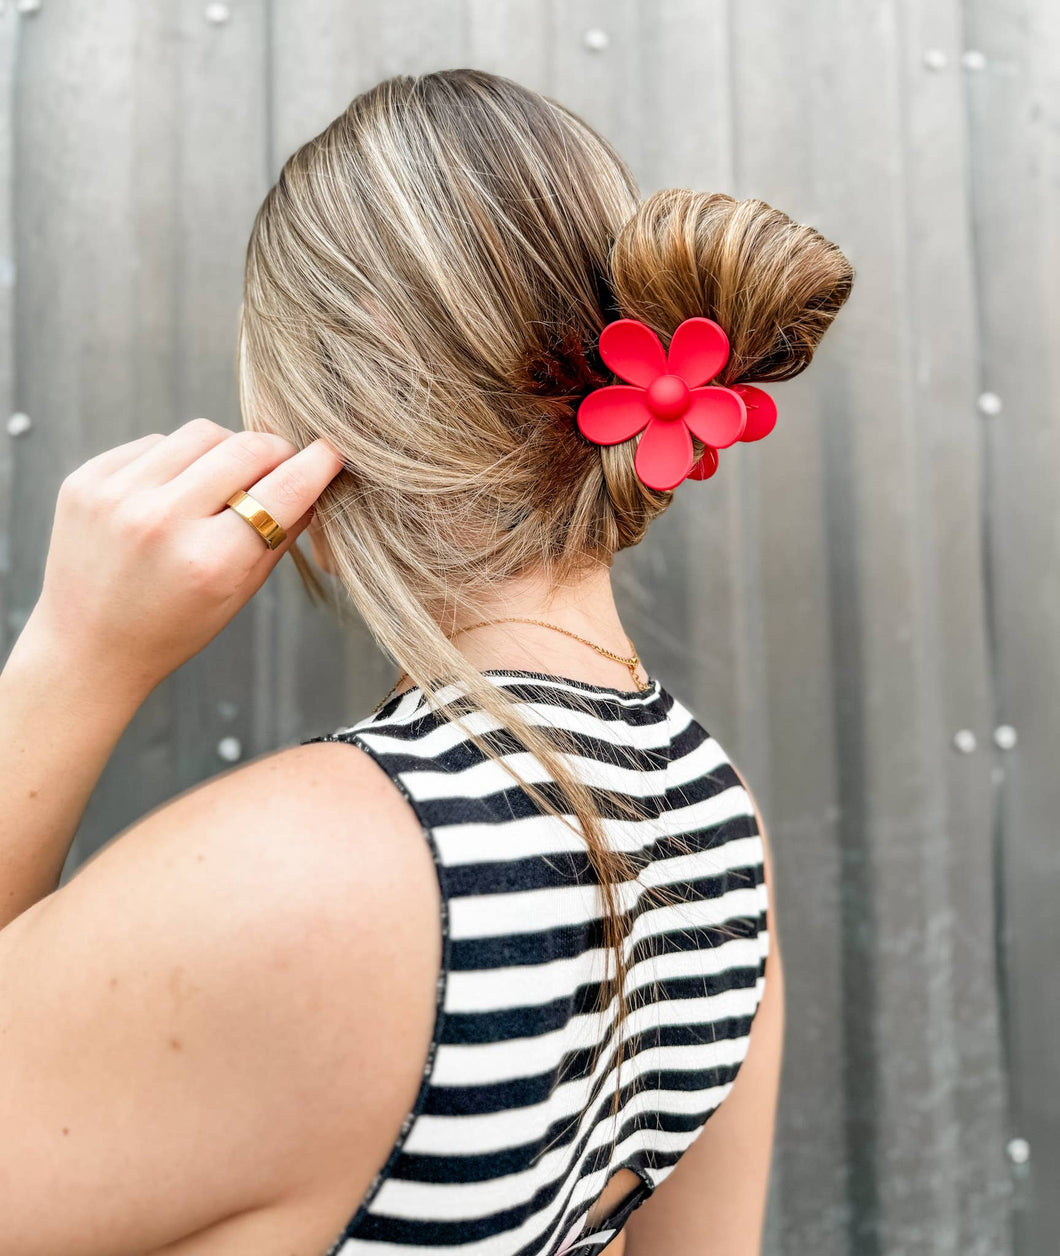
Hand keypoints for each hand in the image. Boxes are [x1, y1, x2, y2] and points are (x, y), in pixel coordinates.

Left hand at [22, 419, 345, 703]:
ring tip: (221, 482)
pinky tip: (174, 492)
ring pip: (202, 432)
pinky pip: (156, 442)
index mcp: (208, 561)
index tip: (333, 450)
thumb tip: (315, 483)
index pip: (283, 490)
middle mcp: (161, 521)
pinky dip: (177, 459)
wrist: (85, 647)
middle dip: (274, 450)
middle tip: (280, 465)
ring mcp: (118, 495)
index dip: (317, 464)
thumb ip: (279, 537)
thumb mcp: (238, 594)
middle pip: (246, 446)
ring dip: (225, 449)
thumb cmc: (171, 628)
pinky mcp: (88, 478)